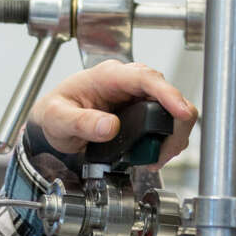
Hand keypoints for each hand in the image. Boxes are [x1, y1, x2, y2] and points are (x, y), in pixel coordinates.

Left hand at [28, 59, 198, 165]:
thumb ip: (81, 122)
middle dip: (174, 125)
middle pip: (167, 95)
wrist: (53, 123)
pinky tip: (151, 156)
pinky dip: (165, 142)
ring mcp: (137, 97)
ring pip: (172, 111)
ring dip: (171, 137)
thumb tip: (110, 127)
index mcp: (108, 76)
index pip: (145, 78)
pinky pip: (165, 124)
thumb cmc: (55, 113)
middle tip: (162, 154)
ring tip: (154, 159)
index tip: (181, 113)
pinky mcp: (142, 113)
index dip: (168, 94)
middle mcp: (127, 82)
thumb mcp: (58, 118)